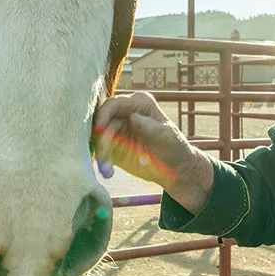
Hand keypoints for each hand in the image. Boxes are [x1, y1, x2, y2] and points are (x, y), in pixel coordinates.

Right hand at [91, 91, 215, 212]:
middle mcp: (125, 113)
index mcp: (139, 103)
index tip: (100, 128)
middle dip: (100, 138)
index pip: (115, 104)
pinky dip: (101, 161)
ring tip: (107, 171)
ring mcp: (117, 129)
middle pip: (102, 120)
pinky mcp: (113, 146)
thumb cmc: (175, 147)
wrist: (175, 170)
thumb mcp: (167, 137)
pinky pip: (100, 151)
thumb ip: (150, 127)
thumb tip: (132, 117)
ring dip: (100, 153)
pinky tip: (108, 172)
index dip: (104, 113)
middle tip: (102, 156)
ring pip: (98, 137)